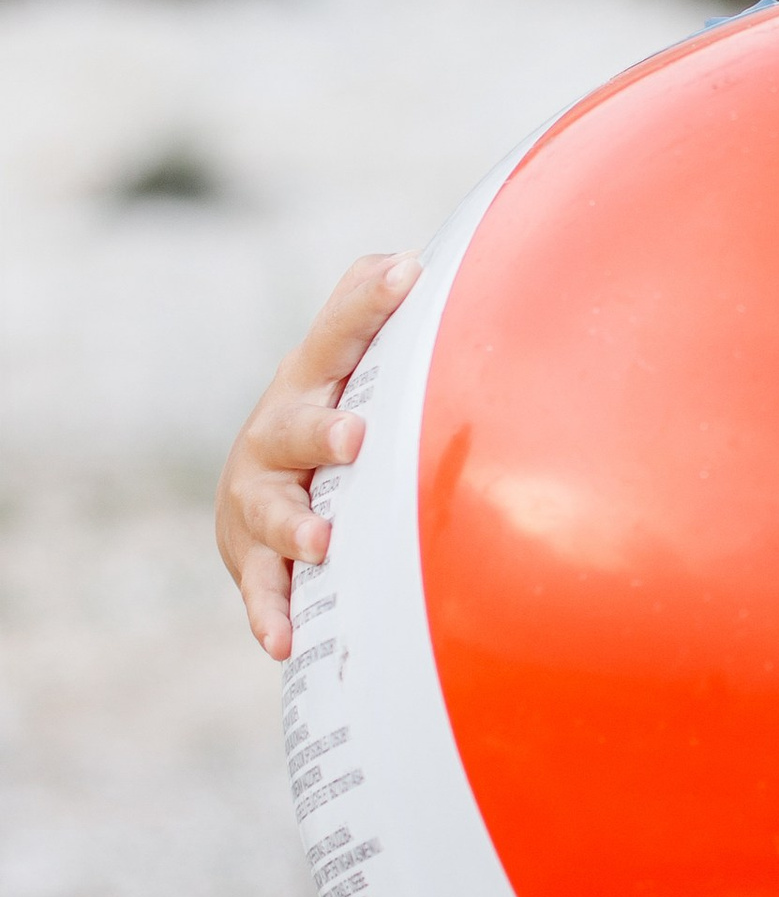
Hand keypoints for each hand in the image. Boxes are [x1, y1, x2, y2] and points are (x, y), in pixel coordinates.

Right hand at [214, 253, 420, 659]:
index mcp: (309, 382)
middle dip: (322, 432)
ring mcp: (259, 498)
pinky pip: (261, 589)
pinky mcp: (253, 557)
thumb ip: (366, 312)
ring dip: (296, 525)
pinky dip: (270, 612)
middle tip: (354, 438)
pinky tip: (284, 637)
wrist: (258, 488)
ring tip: (323, 540)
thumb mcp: (340, 362)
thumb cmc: (323, 412)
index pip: (338, 334)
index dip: (367, 302)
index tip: (406, 273)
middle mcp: (275, 435)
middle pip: (295, 427)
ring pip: (272, 512)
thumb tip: (408, 259)